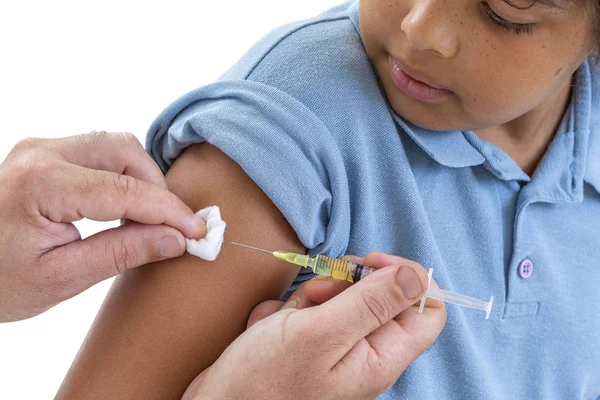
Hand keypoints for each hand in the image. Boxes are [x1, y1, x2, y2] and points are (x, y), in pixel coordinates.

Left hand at [0, 132, 205, 321]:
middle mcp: (41, 153)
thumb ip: (122, 253)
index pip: (125, 190)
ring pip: (115, 145)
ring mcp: (41, 149)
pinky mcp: (44, 154)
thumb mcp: (60, 278)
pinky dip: (122, 176)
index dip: (169, 211)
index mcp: (40, 184)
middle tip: (170, 227)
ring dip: (141, 179)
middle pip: (124, 150)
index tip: (197, 232)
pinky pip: (98, 152)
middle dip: (156, 188)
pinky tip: (124, 208)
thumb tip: (175, 240)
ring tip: (145, 220)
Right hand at [183, 252, 445, 399]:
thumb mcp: (320, 334)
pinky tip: (269, 328)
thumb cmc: (265, 381)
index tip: (371, 262)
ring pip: (340, 297)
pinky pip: (312, 309)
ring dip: (309, 297)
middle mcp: (365, 353)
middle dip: (343, 284)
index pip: (428, 309)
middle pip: (379, 295)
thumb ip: (372, 302)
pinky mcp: (311, 344)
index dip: (407, 277)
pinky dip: (289, 311)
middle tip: (316, 293)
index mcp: (382, 357)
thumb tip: (417, 276)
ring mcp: (337, 348)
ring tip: (284, 320)